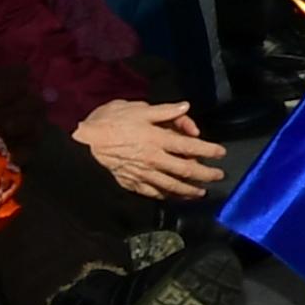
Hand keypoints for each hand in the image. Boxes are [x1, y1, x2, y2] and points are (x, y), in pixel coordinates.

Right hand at [74, 99, 224, 200]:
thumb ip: (166, 111)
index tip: (221, 153)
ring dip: (188, 190)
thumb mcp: (141, 108)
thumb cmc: (113, 119)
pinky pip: (151, 191)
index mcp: (158, 139)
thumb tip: (186, 108)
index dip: (208, 150)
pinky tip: (172, 196)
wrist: (83, 140)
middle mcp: (153, 159)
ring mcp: (141, 173)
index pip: (190, 147)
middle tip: (218, 176)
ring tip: (201, 192)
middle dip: (205, 174)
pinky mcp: (129, 181)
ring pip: (170, 185)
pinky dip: (164, 195)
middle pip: (184, 170)